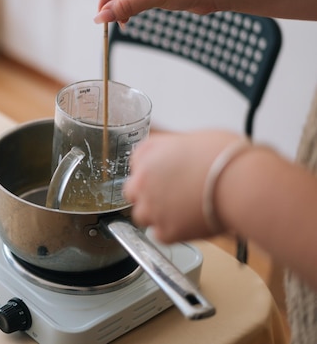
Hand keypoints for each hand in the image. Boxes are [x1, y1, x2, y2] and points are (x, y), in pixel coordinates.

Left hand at [123, 130, 239, 242]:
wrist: (240, 182)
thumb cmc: (226, 157)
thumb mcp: (194, 139)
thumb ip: (176, 152)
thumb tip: (181, 160)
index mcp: (148, 152)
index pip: (138, 164)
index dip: (154, 172)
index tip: (165, 177)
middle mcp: (142, 179)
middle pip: (133, 191)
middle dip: (148, 194)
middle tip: (171, 196)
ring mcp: (151, 207)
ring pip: (142, 215)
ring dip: (157, 215)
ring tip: (182, 212)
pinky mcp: (164, 231)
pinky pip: (160, 235)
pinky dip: (173, 232)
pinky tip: (190, 223)